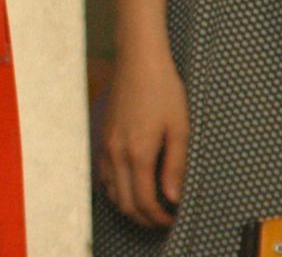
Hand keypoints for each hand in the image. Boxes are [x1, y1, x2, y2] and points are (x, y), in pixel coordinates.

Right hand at [95, 50, 187, 227]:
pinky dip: (117, 189)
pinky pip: (104, 175)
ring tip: (151, 206)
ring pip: (111, 192)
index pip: (144, 201)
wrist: (138, 61)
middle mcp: (116, 153)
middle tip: (165, 220)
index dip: (160, 218)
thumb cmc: (163, 90)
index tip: (175, 219)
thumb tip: (173, 197)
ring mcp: (105, 145)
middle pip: (125, 203)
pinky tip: (133, 185)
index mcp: (138, 153)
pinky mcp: (102, 137)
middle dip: (145, 218)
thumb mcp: (179, 128)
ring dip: (130, 206)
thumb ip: (175, 166)